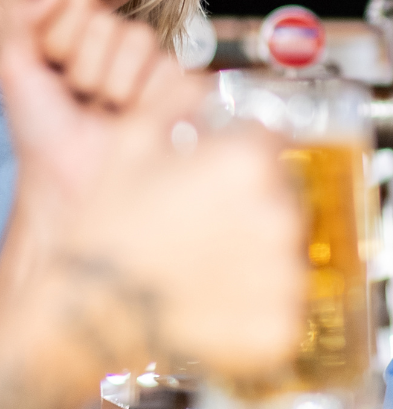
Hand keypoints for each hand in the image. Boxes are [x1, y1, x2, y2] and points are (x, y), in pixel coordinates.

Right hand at [0, 0, 304, 375]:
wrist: (89, 313)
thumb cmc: (105, 236)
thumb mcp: (132, 145)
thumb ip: (178, 105)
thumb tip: (202, 89)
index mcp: (248, 162)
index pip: (275, 141)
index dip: (247, 152)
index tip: (230, 169)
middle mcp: (277, 211)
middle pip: (285, 193)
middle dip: (253, 202)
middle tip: (208, 225)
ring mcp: (284, 268)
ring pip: (288, 248)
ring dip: (259, 253)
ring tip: (209, 264)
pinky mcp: (281, 318)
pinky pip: (285, 302)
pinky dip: (261, 303)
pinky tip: (219, 298)